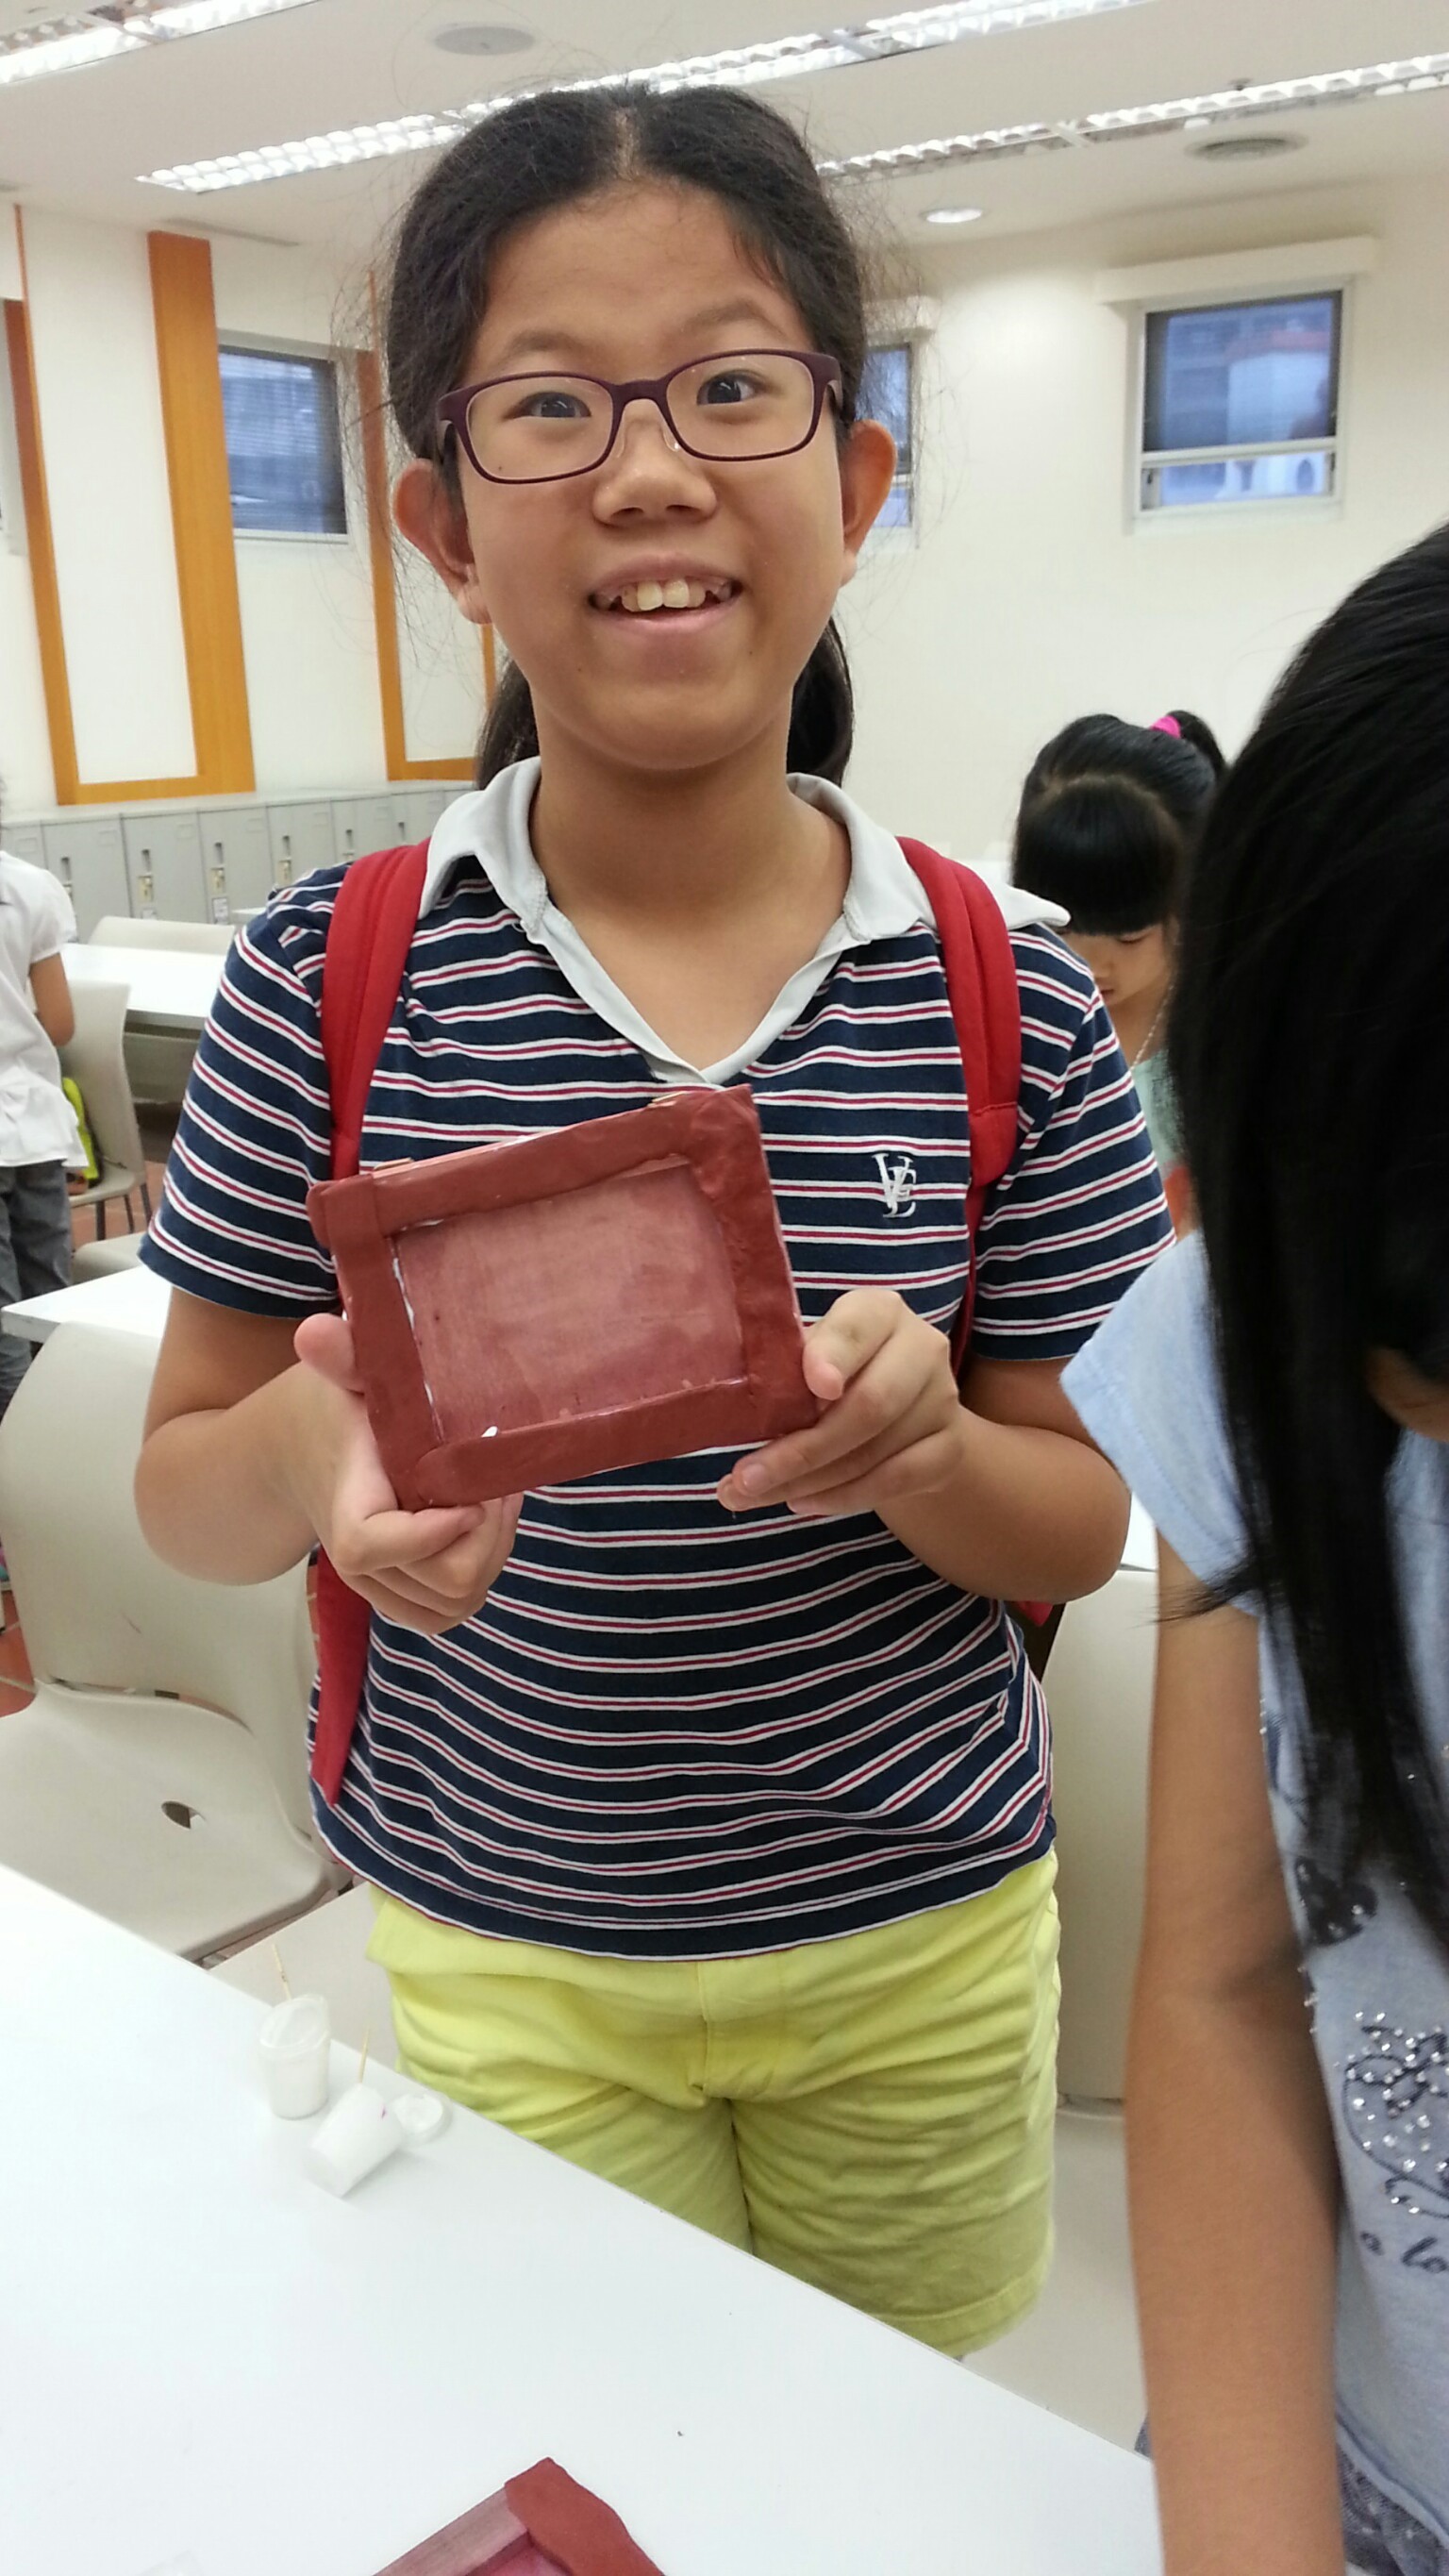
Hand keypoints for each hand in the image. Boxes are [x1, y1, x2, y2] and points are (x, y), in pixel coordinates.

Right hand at [288, 1313, 520, 1634]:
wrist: (291, 1455)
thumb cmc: (329, 1408)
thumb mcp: (341, 1373)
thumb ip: (341, 1353)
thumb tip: (317, 1331)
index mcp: (347, 1506)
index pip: (372, 1545)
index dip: (429, 1533)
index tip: (472, 1496)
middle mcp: (360, 1561)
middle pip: (447, 1582)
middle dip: (489, 1534)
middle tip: (498, 1481)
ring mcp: (380, 1585)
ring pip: (459, 1600)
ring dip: (492, 1552)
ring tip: (494, 1496)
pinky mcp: (399, 1594)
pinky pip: (452, 1608)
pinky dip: (481, 1570)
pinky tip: (484, 1521)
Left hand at [716, 1289, 967, 1520]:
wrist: (905, 1413)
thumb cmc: (838, 1376)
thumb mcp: (809, 1358)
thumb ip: (786, 1371)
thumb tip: (735, 1409)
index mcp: (879, 1311)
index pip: (857, 1329)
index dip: (835, 1357)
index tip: (813, 1387)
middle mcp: (923, 1347)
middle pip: (869, 1405)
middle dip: (801, 1449)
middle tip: (745, 1478)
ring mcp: (943, 1400)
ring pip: (875, 1452)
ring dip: (809, 1482)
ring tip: (755, 1496)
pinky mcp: (949, 1448)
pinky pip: (895, 1481)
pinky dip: (843, 1497)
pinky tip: (803, 1502)